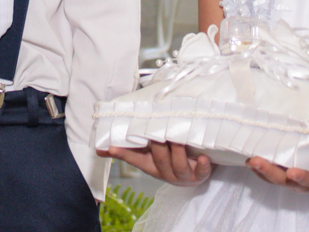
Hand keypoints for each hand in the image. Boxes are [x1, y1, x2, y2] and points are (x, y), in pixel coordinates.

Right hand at [98, 142, 212, 186]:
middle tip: (158, 132)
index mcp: (151, 164)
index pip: (135, 159)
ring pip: (178, 167)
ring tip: (179, 140)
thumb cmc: (172, 155)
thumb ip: (134, 143)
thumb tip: (104, 140)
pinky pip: (201, 173)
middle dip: (158, 147)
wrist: (198, 169)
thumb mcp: (151, 151)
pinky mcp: (200, 176)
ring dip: (178, 153)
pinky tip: (204, 158)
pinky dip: (202, 166)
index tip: (111, 147)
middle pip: (159, 161)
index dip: (123, 153)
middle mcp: (165, 172)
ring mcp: (182, 175)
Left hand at [247, 147, 308, 191]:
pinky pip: (274, 171)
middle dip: (270, 172)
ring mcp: (297, 177)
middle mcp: (307, 182)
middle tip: (255, 161)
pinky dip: (262, 165)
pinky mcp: (290, 171)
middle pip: (286, 181)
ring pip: (276, 177)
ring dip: (261, 169)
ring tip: (248, 158)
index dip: (303, 177)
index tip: (293, 172)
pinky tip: (249, 154)